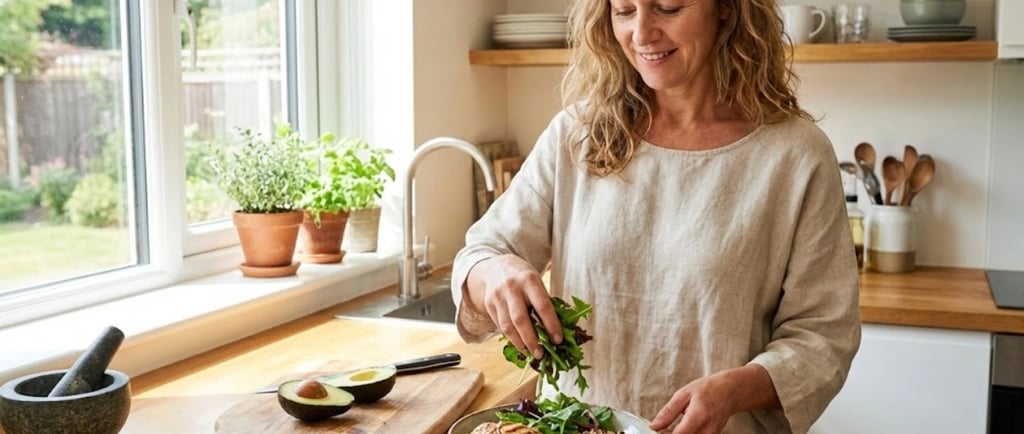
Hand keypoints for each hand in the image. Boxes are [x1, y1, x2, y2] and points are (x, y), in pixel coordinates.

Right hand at [464, 254, 561, 359]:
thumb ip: (544, 301)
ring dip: (520, 343)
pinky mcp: (489, 305)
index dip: (551, 325)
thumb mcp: (536, 281)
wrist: (495, 267)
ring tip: (529, 352)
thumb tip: (556, 329)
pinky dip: (511, 338)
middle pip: (521, 319)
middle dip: (532, 339)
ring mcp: (498, 297)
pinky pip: (500, 326)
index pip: (542, 305)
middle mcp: (512, 288)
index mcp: (529, 280)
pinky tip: (519, 344)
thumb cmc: (522, 277)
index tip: (558, 340)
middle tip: (540, 353)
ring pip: (508, 326)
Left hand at [649, 365, 779, 433]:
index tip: (655, 431)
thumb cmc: (709, 389)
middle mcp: (707, 429)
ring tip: (671, 427)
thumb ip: (668, 411)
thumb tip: (654, 425)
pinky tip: (680, 429)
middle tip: (662, 429)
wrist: (731, 391)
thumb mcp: (684, 394)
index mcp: (699, 415)